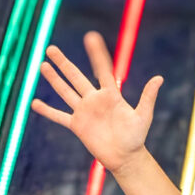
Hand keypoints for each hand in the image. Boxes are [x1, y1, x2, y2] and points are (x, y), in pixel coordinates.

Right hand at [35, 31, 162, 174]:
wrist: (125, 157)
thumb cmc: (136, 136)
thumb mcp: (143, 116)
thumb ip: (148, 97)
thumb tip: (159, 78)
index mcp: (110, 95)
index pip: (102, 70)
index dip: (96, 54)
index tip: (90, 37)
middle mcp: (94, 100)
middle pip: (75, 77)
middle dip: (63, 63)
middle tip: (51, 49)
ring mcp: (84, 112)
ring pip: (65, 92)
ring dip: (54, 79)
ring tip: (43, 65)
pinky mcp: (77, 126)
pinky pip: (59, 117)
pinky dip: (47, 110)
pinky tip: (35, 103)